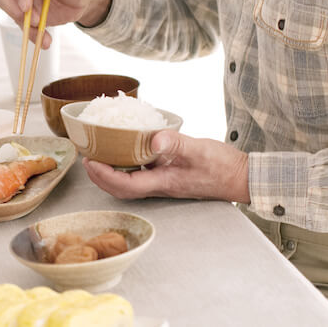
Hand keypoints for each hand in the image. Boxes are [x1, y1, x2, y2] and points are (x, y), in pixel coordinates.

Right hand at [0, 0, 112, 48]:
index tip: (26, 6)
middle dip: (15, 10)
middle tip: (34, 20)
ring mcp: (25, 0)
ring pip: (13, 14)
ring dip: (26, 27)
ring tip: (44, 36)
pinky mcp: (29, 15)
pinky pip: (25, 27)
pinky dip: (33, 36)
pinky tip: (46, 42)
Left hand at [84, 130, 250, 202]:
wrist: (241, 177)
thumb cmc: (222, 166)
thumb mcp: (198, 150)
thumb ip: (175, 144)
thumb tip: (153, 139)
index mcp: (162, 182)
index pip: (124, 185)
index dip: (103, 175)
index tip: (89, 161)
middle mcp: (159, 186)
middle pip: (120, 189)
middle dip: (99, 177)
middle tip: (86, 159)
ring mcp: (163, 183)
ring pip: (128, 183)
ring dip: (109, 173)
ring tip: (98, 156)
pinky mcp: (168, 177)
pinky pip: (140, 175)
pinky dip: (126, 166)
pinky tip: (124, 151)